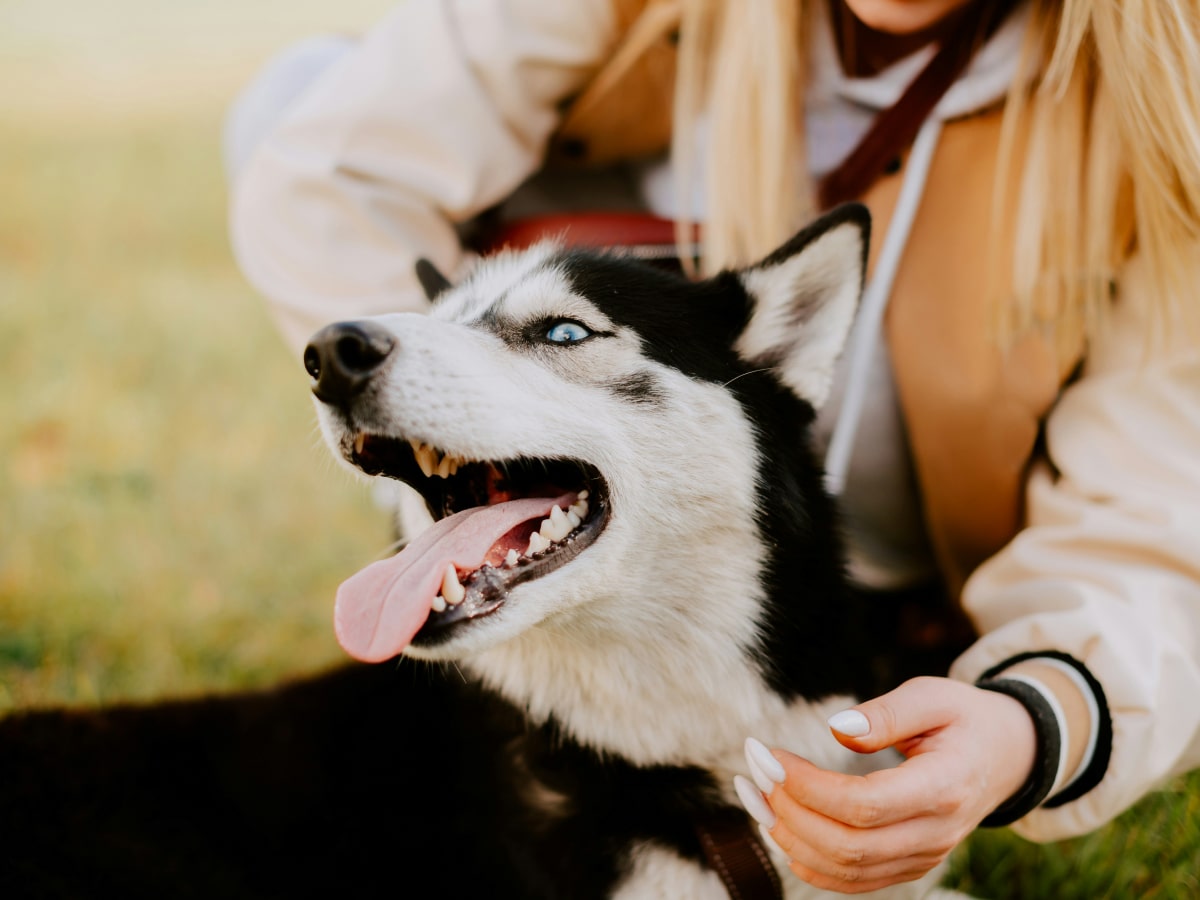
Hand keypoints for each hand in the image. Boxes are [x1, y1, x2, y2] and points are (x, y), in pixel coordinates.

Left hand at [735, 676, 1036, 893]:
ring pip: (847, 869)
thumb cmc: (963, 718)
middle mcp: (936, 833)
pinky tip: (779, 828)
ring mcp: (924, 856)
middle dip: (790, 811)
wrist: (1006, 755)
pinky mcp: (909, 864)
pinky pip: (855, 880)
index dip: (809, 787)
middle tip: (754, 771)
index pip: (866, 805)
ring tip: (754, 795)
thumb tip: (839, 727)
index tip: (771, 754)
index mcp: (945, 787)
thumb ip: (888, 712)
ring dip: (790, 837)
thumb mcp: (933, 695)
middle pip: (850, 845)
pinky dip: (809, 861)